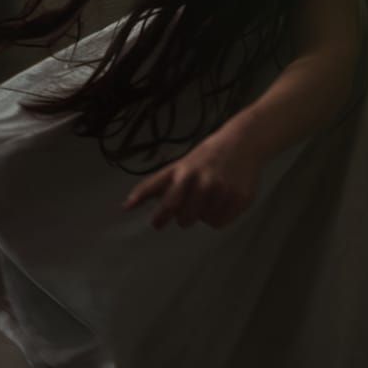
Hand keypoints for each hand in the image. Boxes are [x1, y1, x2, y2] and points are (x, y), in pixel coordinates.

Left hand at [121, 126, 263, 229]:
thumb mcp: (179, 166)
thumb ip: (155, 186)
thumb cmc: (205, 157)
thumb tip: (126, 207)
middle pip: (184, 219)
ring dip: (203, 215)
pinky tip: (223, 200)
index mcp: (184, 172)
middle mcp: (202, 180)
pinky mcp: (240, 198)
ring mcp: (222, 189)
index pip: (168, 200)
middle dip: (184, 217)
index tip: (156, 225)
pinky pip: (220, 223)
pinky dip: (219, 216)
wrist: (242, 142)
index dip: (160, 215)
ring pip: (204, 221)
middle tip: (190, 206)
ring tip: (211, 196)